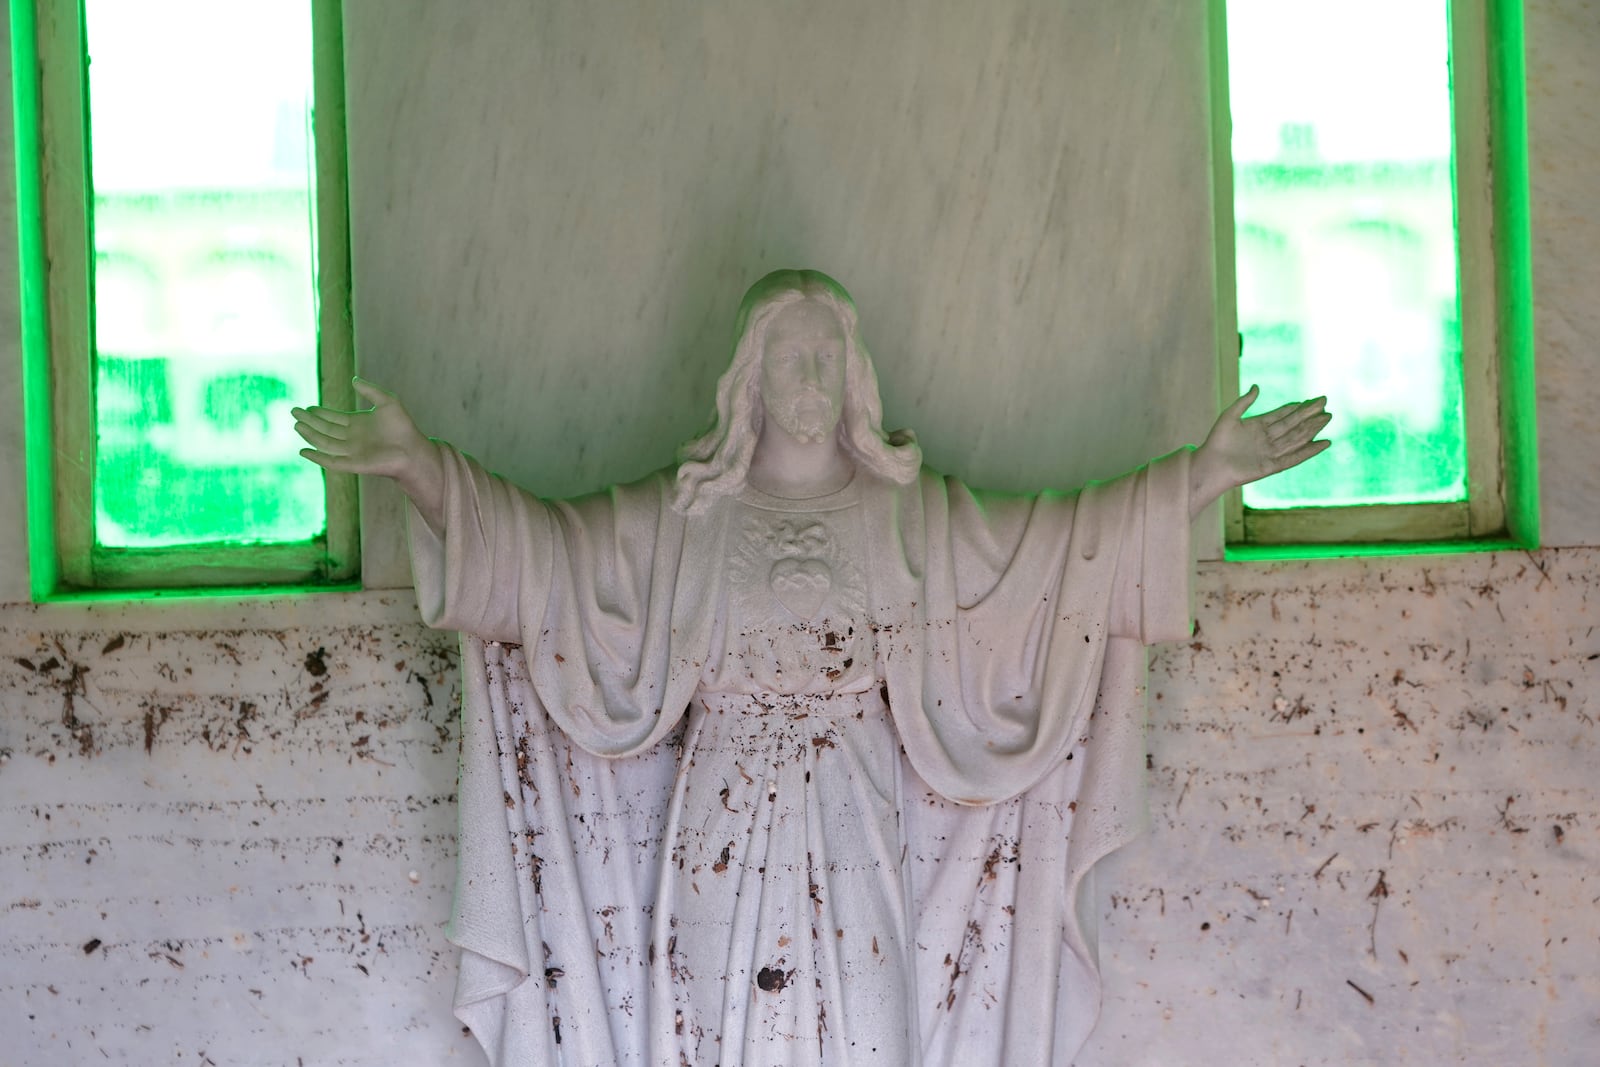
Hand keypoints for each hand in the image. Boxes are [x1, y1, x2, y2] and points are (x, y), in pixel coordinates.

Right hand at [292, 377, 428, 476]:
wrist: (413, 449)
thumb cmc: (403, 427)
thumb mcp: (387, 402)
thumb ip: (370, 390)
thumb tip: (353, 379)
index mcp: (358, 425)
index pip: (333, 418)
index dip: (319, 413)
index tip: (306, 406)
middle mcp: (352, 439)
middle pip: (325, 429)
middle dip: (310, 421)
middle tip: (294, 412)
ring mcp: (351, 452)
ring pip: (324, 442)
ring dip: (310, 435)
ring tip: (296, 425)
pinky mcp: (353, 464)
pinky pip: (330, 461)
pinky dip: (316, 457)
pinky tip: (303, 451)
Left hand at [1190, 385, 1331, 517]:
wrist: (1210, 465)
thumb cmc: (1216, 441)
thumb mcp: (1229, 416)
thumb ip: (1244, 402)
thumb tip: (1256, 386)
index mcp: (1258, 426)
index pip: (1282, 414)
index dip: (1297, 407)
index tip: (1311, 400)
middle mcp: (1267, 439)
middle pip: (1293, 424)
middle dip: (1309, 414)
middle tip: (1326, 403)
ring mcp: (1271, 452)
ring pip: (1296, 438)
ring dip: (1312, 428)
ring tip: (1327, 418)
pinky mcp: (1272, 466)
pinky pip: (1294, 457)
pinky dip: (1309, 451)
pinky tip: (1324, 443)